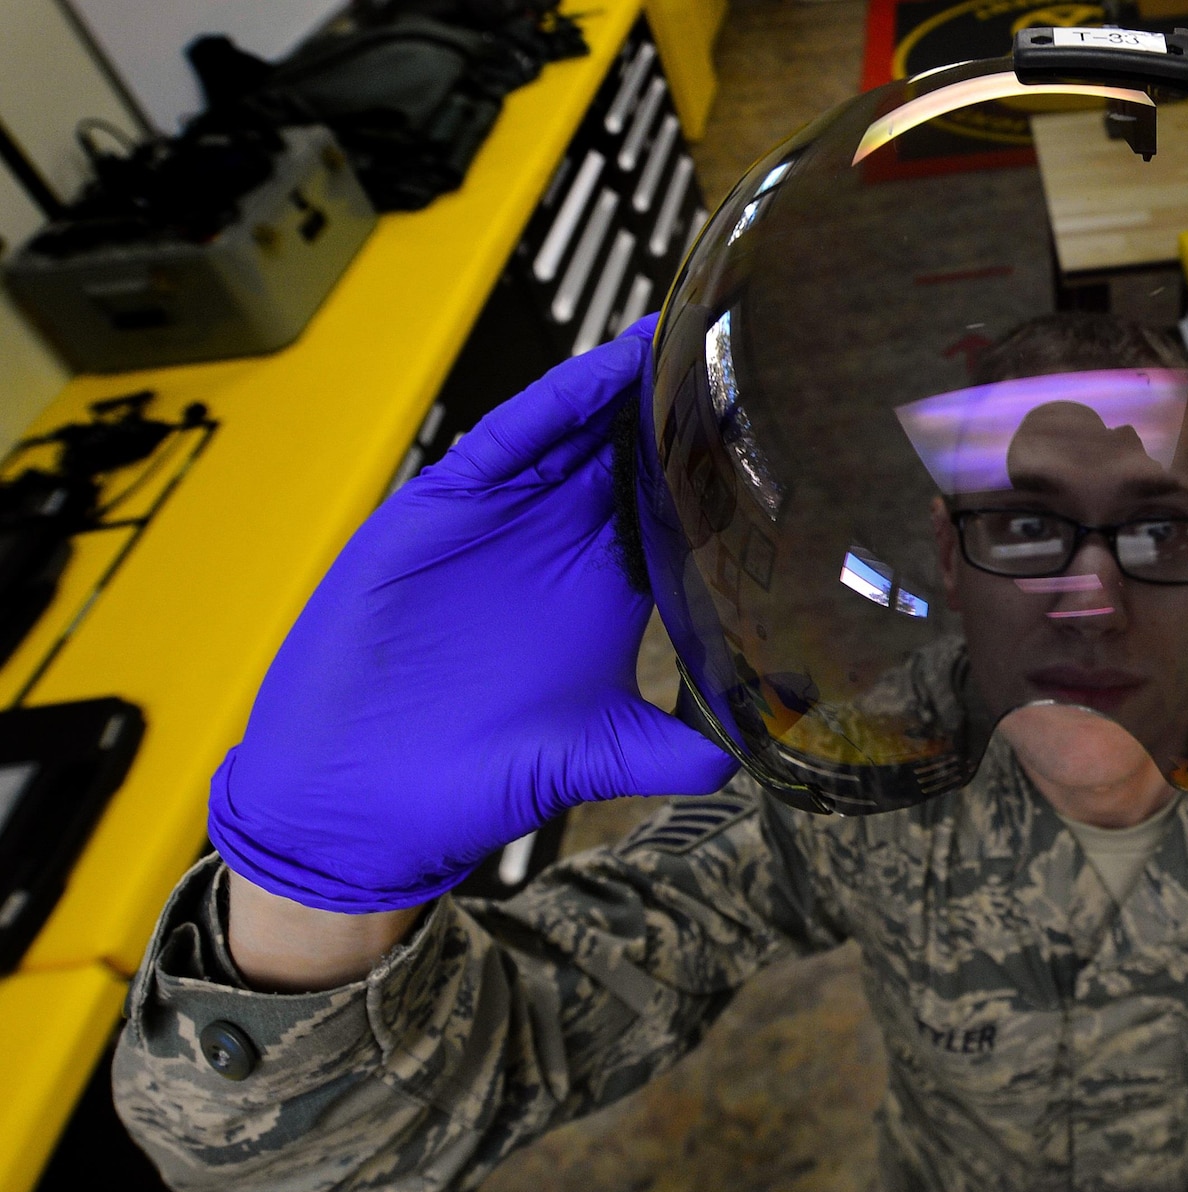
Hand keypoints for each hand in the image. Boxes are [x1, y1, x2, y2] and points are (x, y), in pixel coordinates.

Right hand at [209, 316, 735, 913]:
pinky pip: (505, 443)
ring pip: (573, 435)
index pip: (676, 514)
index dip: (716, 473)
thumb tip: (741, 766)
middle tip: (735, 354)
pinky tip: (600, 374)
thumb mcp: (590, 759)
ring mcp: (501, 523)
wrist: (360, 799)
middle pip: (631, 458)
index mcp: (607, 594)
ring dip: (622, 387)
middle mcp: (559, 548)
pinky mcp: (441, 511)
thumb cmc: (469, 780)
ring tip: (679, 338)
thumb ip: (665, 753)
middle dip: (677, 410)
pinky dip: (552, 406)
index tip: (771, 434)